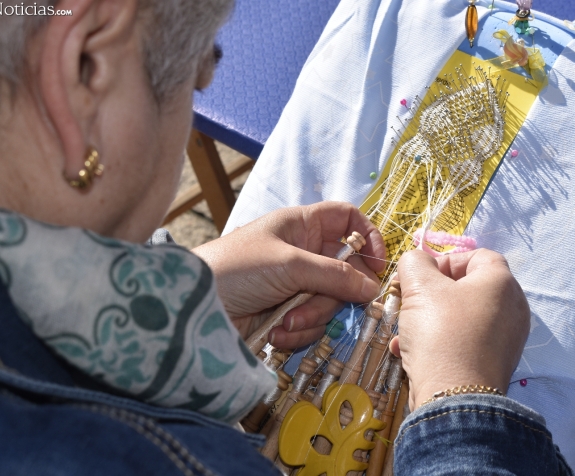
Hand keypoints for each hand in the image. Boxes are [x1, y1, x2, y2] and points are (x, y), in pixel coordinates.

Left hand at [192, 202, 385, 347]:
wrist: (195, 308)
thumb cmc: (237, 268)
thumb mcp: (289, 264)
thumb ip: (335, 274)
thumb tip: (372, 287)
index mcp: (303, 225)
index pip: (347, 220)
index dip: (367, 237)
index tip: (378, 264)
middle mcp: (304, 253)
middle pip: (346, 270)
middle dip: (334, 293)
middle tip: (318, 303)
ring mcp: (297, 285)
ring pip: (332, 302)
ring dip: (312, 317)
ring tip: (286, 321)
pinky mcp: (288, 314)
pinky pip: (314, 325)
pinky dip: (299, 333)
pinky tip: (277, 332)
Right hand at [389, 249, 529, 409]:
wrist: (454, 397)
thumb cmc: (440, 332)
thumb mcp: (419, 286)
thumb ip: (414, 262)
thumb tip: (418, 261)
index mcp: (502, 283)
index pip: (478, 256)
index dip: (446, 260)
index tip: (421, 276)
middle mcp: (513, 309)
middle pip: (468, 288)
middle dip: (432, 293)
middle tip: (410, 303)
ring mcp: (507, 339)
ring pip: (462, 317)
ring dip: (429, 319)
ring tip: (405, 332)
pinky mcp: (495, 364)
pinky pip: (465, 342)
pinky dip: (440, 342)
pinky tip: (409, 353)